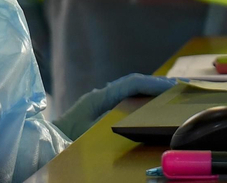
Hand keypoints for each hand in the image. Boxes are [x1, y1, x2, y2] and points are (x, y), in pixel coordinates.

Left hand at [54, 73, 176, 139]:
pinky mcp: (99, 109)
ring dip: (149, 91)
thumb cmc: (67, 138)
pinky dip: (140, 100)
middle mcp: (101, 95)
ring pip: (129, 91)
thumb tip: (129, 112)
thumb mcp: (89, 129)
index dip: (153, 83)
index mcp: (100, 97)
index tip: (173, 87)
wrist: (47, 142)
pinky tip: (151, 108)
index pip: (131, 83)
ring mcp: (100, 101)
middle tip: (179, 89)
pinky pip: (124, 100)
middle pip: (133, 84)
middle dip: (156, 85)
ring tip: (171, 96)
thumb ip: (109, 119)